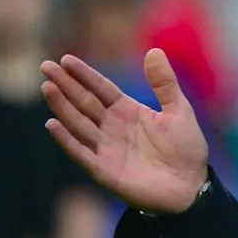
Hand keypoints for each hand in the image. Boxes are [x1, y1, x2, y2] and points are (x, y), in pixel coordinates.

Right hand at [40, 49, 209, 214]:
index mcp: (128, 111)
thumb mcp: (178, 110)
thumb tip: (154, 51)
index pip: (101, 88)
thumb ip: (164, 83)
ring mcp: (106, 148)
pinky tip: (52, 124)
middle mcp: (113, 127)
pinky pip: (81, 153)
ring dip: (63, 107)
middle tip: (46, 66)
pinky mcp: (105, 170)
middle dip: (65, 85)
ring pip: (79, 123)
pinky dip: (67, 139)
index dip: (84, 75)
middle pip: (85, 102)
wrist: (191, 186)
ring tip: (48, 88)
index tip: (65, 59)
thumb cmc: (186, 148)